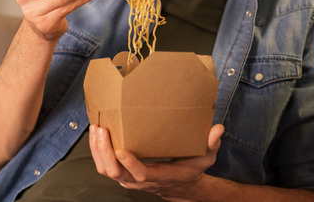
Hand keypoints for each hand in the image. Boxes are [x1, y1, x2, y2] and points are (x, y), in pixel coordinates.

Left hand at [89, 124, 223, 199]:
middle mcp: (140, 181)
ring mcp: (129, 179)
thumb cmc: (193, 167)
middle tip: (101, 130)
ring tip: (95, 128)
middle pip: (115, 172)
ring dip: (97, 151)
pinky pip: (104, 166)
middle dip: (104, 152)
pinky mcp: (123, 174)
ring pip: (105, 170)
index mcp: (160, 176)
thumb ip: (211, 144)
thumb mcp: (206, 157)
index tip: (120, 148)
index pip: (141, 175)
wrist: (181, 185)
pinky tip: (96, 134)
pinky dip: (97, 151)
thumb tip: (218, 129)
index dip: (129, 164)